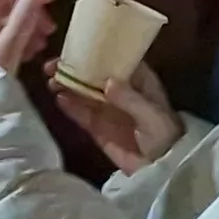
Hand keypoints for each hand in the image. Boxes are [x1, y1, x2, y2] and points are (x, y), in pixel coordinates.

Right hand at [53, 64, 179, 175]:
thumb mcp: (152, 116)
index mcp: (139, 82)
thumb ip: (130, 100)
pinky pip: (83, 115)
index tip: (76, 48)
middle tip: (53, 66)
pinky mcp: (100, 130)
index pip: (116, 60)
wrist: (164, 170)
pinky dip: (71, 108)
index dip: (96, 52)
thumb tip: (108, 82)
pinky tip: (59, 99)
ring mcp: (109, 111)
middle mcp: (122, 93)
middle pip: (94, 75)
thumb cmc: (166, 136)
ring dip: (68, 86)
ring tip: (51, 81)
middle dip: (74, 68)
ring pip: (85, 94)